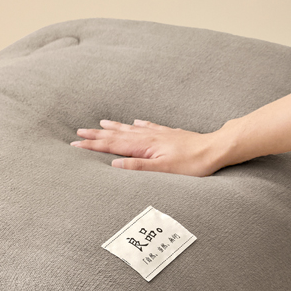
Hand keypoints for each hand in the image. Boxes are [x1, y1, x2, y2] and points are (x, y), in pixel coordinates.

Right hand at [70, 119, 229, 176]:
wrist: (214, 149)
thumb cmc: (191, 163)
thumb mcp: (162, 169)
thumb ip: (137, 166)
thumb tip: (114, 165)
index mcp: (144, 146)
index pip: (112, 145)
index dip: (93, 145)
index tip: (76, 144)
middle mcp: (148, 136)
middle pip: (117, 135)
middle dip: (97, 134)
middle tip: (79, 132)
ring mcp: (158, 134)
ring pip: (130, 129)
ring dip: (114, 127)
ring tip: (101, 123)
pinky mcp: (168, 134)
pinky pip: (147, 127)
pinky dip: (137, 124)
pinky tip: (135, 121)